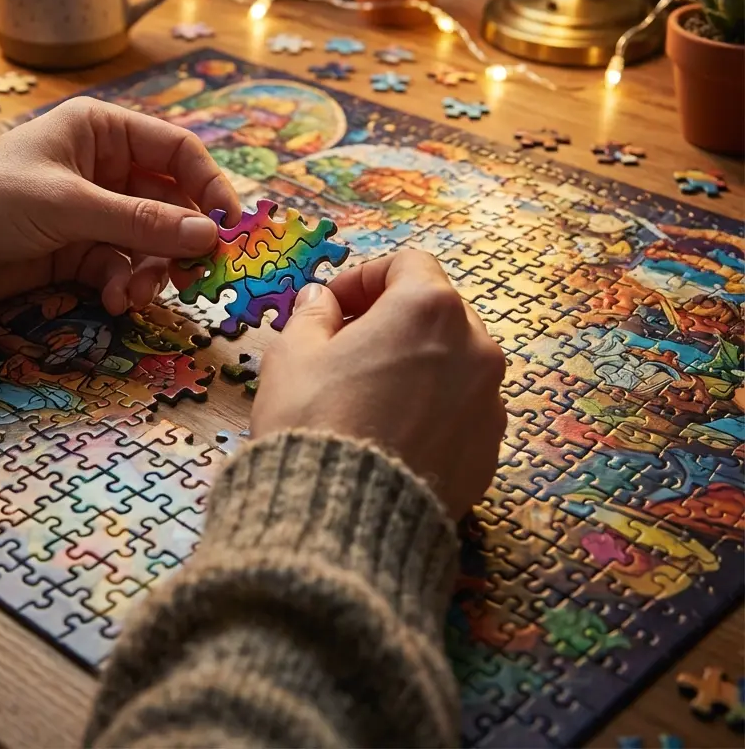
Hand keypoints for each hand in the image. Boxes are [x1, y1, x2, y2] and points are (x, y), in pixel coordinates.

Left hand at [0, 97, 239, 309]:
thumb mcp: (69, 205)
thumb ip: (140, 221)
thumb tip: (208, 236)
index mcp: (104, 132)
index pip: (178, 151)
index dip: (209, 186)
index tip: (228, 227)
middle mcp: (107, 168)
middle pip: (171, 203)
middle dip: (180, 241)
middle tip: (195, 276)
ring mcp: (96, 211)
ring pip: (150, 242)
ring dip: (151, 271)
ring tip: (136, 295)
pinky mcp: (81, 249)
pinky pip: (123, 266)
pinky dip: (125, 284)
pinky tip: (115, 299)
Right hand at [251, 250, 505, 519]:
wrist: (345, 519)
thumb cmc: (315, 421)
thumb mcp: (293, 354)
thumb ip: (312, 314)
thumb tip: (320, 301)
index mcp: (428, 308)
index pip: (406, 264)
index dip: (364, 278)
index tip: (333, 304)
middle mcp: (475, 346)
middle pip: (435, 311)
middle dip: (392, 320)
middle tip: (346, 346)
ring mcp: (490, 400)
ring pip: (453, 361)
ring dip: (416, 363)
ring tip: (370, 394)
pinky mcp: (491, 448)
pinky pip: (462, 409)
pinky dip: (433, 407)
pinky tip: (393, 433)